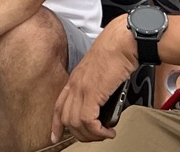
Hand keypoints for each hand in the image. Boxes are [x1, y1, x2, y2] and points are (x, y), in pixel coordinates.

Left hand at [54, 16, 136, 142]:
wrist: (123, 41)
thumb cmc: (116, 52)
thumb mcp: (100, 71)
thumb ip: (97, 88)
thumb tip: (103, 106)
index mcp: (75, 79)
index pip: (58, 106)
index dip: (56, 124)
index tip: (56, 136)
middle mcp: (75, 84)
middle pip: (66, 119)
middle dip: (80, 134)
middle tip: (95, 137)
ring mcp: (82, 88)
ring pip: (75, 123)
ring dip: (91, 135)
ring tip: (105, 134)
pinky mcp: (93, 91)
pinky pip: (88, 120)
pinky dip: (98, 131)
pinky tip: (108, 131)